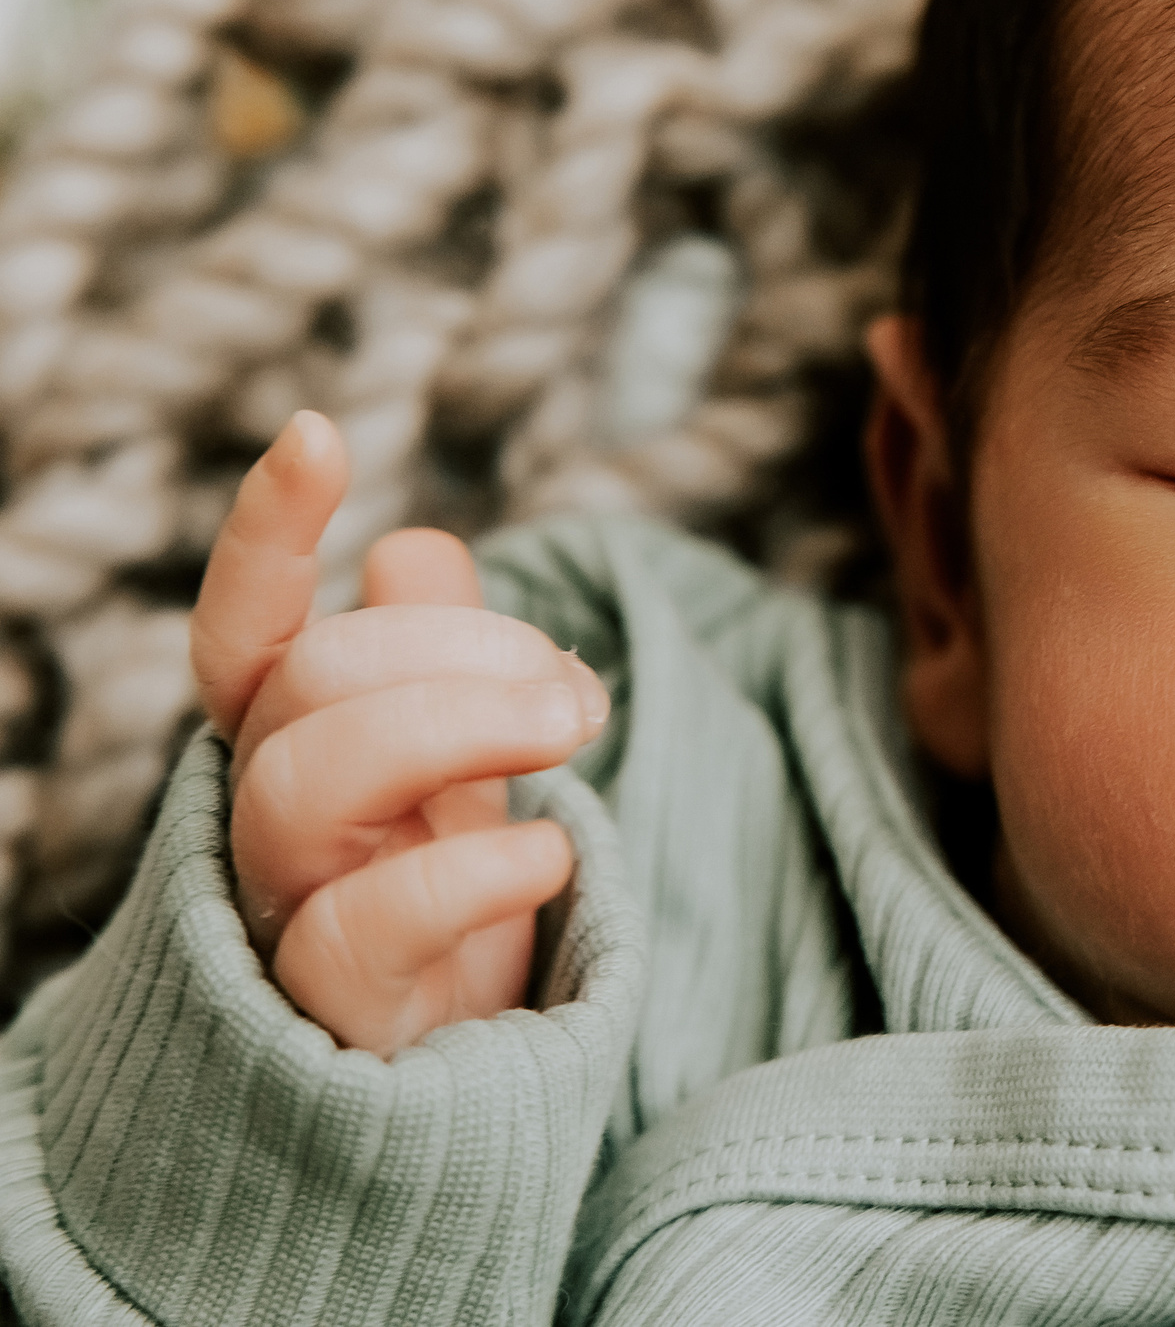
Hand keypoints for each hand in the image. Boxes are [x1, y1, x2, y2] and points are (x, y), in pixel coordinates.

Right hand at [192, 412, 604, 1057]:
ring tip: (575, 726)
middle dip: (452, 650)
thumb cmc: (451, 913)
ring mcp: (288, 918)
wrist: (457, 1095)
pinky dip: (475, 869)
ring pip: (304, 782)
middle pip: (306, 686)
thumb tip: (413, 542)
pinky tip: (557, 848)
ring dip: (456, 724)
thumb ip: (442, 665)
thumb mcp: (464, 772)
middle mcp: (268, 825)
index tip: (321, 432)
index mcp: (295, 750)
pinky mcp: (337, 1014)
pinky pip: (361, 925)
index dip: (267, 535)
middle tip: (570, 689)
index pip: (247, 634)